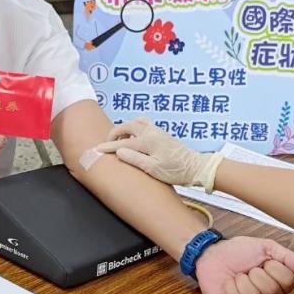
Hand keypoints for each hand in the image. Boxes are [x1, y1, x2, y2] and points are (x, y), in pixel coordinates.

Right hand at [96, 119, 222, 187]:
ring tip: (120, 139)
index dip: (108, 147)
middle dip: (114, 132)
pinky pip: (144, 124)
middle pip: (127, 125)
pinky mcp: (162, 134)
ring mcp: (158, 131)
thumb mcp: (153, 169)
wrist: (196, 167)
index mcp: (147, 141)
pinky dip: (134, 126)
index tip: (96, 150)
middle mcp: (151, 132)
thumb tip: (119, 151)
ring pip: (136, 121)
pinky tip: (135, 137)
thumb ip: (134, 159)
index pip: (122, 143)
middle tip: (107, 143)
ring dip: (125, 127)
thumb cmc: (176, 171)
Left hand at [195, 236, 293, 293]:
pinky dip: (231, 288)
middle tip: (249, 269)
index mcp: (279, 284)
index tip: (265, 262)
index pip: (288, 282)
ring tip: (238, 276)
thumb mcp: (266, 248)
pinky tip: (229, 284)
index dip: (275, 269)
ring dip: (243, 281)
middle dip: (257, 275)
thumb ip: (288, 257)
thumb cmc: (238, 252)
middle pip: (273, 293)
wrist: (212, 253)